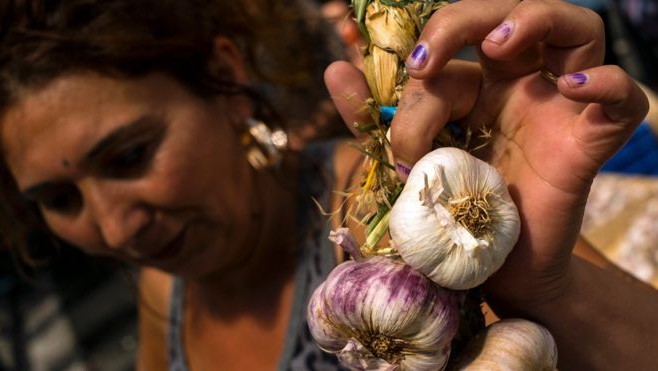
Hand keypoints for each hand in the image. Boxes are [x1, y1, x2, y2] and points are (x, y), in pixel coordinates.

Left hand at [324, 0, 647, 312]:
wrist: (492, 272)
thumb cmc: (452, 217)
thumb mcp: (407, 162)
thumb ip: (372, 120)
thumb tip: (334, 69)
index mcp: (474, 88)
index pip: (451, 53)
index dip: (420, 75)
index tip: (401, 132)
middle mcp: (518, 88)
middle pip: (508, 15)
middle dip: (463, 21)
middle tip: (427, 63)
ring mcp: (557, 109)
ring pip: (574, 29)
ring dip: (535, 18)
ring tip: (497, 44)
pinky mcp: (589, 143)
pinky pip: (624, 99)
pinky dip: (609, 83)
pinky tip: (574, 85)